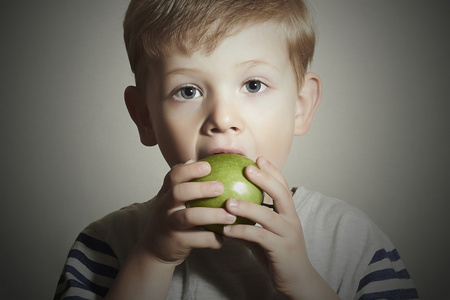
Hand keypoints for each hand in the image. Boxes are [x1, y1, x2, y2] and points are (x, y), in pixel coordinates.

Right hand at [136, 159, 236, 265]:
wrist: (155, 248)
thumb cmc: (172, 218)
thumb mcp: (173, 199)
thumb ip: (186, 183)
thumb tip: (206, 161)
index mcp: (167, 193)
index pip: (174, 175)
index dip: (190, 169)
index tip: (208, 166)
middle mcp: (165, 206)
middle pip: (179, 192)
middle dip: (200, 188)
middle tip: (221, 187)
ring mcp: (169, 224)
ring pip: (189, 217)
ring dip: (212, 215)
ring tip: (230, 216)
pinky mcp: (176, 242)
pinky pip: (197, 239)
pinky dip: (212, 239)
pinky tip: (223, 237)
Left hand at [223, 157, 337, 298]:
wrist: (297, 281)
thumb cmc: (278, 255)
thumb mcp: (264, 235)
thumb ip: (251, 223)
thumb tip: (228, 212)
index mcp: (289, 214)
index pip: (283, 187)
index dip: (273, 172)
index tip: (259, 158)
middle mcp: (291, 221)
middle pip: (281, 194)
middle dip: (265, 179)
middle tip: (247, 168)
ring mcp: (288, 235)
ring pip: (268, 216)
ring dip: (247, 207)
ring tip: (228, 203)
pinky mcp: (281, 250)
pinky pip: (259, 237)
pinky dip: (242, 232)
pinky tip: (226, 231)